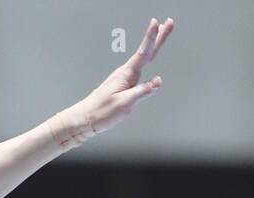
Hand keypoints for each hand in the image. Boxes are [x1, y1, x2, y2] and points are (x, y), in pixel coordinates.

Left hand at [75, 17, 174, 137]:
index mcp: (126, 75)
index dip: (152, 37)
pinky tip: (149, 54)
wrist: (85, 119)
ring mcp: (124, 77)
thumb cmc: (101, 112)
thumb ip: (142, 91)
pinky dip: (147, 57)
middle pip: (146, 51)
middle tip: (169, 22)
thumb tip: (158, 81)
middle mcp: (125, 73)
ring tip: (162, 32)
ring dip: (154, 43)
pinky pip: (139, 67)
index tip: (158, 23)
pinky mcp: (123, 83)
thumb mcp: (124, 103)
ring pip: (143, 57)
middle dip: (158, 36)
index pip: (143, 52)